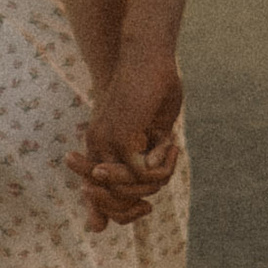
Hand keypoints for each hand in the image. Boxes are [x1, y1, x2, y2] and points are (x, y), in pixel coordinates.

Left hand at [69, 56, 183, 232]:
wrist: (146, 56)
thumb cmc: (152, 87)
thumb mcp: (149, 129)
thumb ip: (145, 157)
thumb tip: (150, 184)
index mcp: (99, 147)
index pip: (102, 200)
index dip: (125, 212)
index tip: (147, 205)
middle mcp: (96, 148)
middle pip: (117, 202)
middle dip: (145, 195)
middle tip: (168, 162)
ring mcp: (106, 144)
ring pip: (133, 188)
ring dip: (159, 176)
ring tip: (171, 149)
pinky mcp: (120, 138)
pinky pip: (143, 174)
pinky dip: (163, 165)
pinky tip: (171, 144)